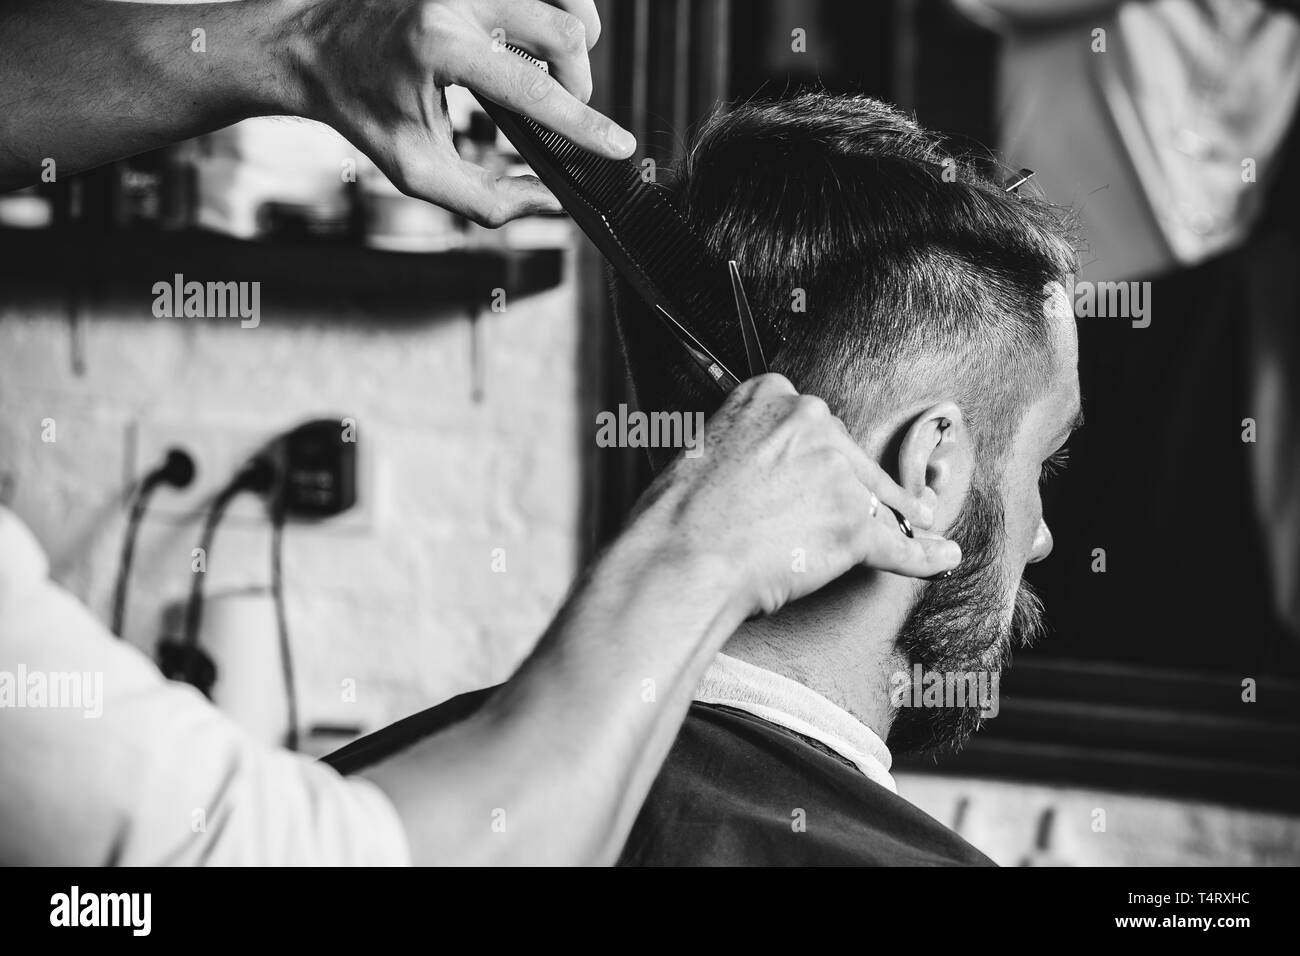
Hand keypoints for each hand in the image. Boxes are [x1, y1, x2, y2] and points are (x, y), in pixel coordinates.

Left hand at [282, 0, 632, 224]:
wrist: (313, 44)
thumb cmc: (361, 109)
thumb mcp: (416, 170)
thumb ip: (485, 199)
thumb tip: (548, 201)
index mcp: (438, 48)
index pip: (533, 87)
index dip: (584, 123)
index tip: (620, 145)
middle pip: (563, 31)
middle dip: (578, 82)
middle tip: (562, 111)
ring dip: (575, 39)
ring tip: (558, 72)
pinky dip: (557, 9)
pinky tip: (539, 38)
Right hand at [627, 374, 962, 617]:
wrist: (678, 561)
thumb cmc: (674, 517)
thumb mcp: (701, 449)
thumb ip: (746, 445)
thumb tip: (763, 470)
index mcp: (771, 394)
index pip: (815, 427)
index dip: (816, 462)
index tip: (809, 481)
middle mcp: (811, 421)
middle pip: (851, 460)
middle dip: (845, 491)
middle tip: (810, 525)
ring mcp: (838, 473)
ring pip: (875, 500)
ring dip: (883, 522)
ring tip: (890, 535)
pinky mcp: (855, 525)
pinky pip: (900, 545)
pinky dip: (923, 556)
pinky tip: (941, 556)